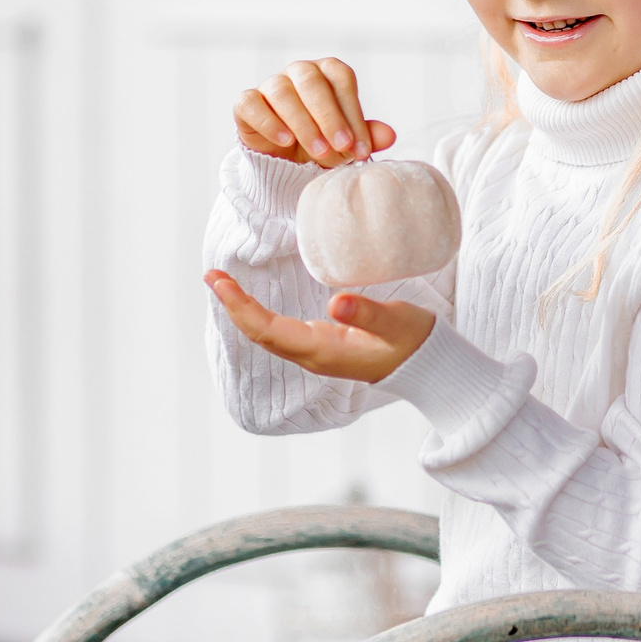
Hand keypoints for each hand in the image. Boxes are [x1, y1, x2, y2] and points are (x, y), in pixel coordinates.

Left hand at [205, 272, 434, 382]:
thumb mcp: (395, 322)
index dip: (240, 306)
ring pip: (268, 334)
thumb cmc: (414, 342)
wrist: (428, 366)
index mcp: (323, 350)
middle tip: (212, 275)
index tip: (219, 281)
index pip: (268, 329)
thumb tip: (335, 302)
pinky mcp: (324, 345)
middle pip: (260, 333)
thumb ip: (367, 313)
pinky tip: (254, 301)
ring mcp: (317, 352)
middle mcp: (313, 355)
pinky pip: (280, 331)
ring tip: (224, 284)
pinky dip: (260, 314)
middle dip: (233, 304)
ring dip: (243, 310)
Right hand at [236, 57, 394, 166]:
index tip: (361, 148)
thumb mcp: (346, 142)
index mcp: (327, 73)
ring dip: (303, 123)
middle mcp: (299, 72)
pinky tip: (285, 141)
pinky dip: (269, 122)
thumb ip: (366, 136)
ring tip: (317, 151)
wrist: (285, 161)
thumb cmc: (322, 142)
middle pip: (313, 82)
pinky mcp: (246, 103)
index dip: (353, 112)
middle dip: (329, 117)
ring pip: (283, 93)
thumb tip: (390, 136)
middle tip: (341, 148)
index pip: (342, 81)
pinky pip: (252, 104)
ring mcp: (271, 85)